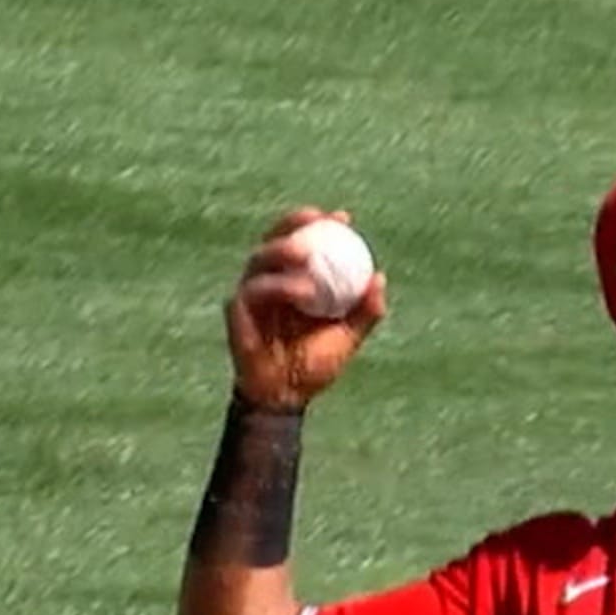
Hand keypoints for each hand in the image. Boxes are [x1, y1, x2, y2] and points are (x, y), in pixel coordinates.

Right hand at [228, 207, 388, 410]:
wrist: (287, 397)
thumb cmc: (314, 365)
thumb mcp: (347, 336)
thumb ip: (365, 311)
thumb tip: (379, 278)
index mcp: (292, 281)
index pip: (302, 242)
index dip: (318, 223)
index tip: (343, 218)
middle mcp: (268, 281)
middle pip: (274, 239)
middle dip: (294, 223)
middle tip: (317, 220)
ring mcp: (250, 294)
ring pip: (260, 259)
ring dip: (284, 251)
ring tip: (308, 255)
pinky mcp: (236, 311)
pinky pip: (254, 290)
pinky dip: (278, 285)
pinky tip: (302, 290)